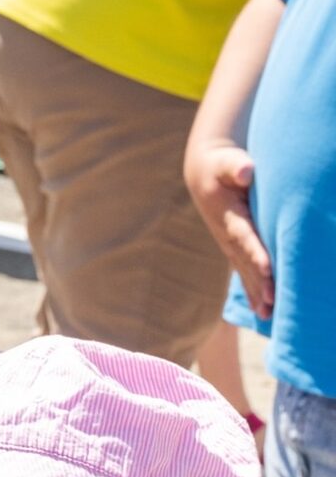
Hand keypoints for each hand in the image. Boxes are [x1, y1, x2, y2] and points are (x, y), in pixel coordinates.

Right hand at [186, 138, 273, 317]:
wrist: (204, 174)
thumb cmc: (221, 165)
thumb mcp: (227, 161)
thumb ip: (236, 165)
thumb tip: (245, 172)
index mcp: (228, 215)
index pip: (244, 236)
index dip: (255, 252)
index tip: (268, 269)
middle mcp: (227, 235)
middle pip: (245, 261)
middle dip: (258, 282)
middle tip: (272, 302)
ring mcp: (229, 244)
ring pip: (244, 271)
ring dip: (256, 292)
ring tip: (267, 316)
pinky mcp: (234, 248)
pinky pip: (244, 272)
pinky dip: (253, 291)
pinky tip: (262, 310)